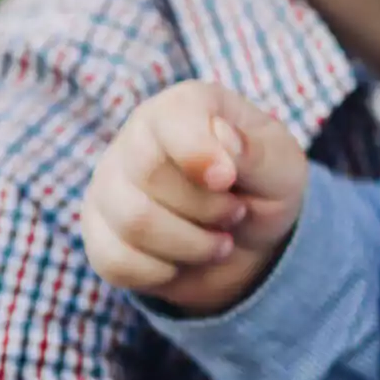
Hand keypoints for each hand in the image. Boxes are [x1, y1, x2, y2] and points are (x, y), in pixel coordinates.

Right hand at [79, 80, 306, 314]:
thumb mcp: (281, 168)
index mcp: (185, 106)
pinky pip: (116, 261)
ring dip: (191, 245)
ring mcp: (110, 185)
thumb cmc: (263, 189)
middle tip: (236, 214)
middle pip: (149, 175)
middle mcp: (137, 138)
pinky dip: (162, 273)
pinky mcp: (98, 232)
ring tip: (219, 242)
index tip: (226, 180)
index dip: (197, 152)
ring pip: (133, 222)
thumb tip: (222, 137)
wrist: (245, 242)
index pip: (170, 117)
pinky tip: (181, 262)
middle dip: (207, 209)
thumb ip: (257, 151)